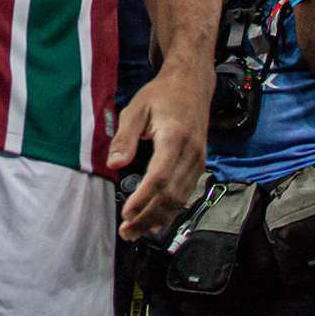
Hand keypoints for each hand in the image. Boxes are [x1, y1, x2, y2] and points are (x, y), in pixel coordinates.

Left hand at [110, 65, 209, 240]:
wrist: (192, 84)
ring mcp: (199, 160)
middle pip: (171, 195)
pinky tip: (154, 218)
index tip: (126, 213)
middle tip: (126, 231)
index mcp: (175, 138)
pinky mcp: (199, 164)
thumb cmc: (161, 95)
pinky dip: (170, 209)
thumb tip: (114, 165)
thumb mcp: (135, 108)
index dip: (143, 198)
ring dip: (158, 218)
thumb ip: (124, 137)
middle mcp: (192, 153)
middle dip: (148, 216)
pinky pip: (186, 193)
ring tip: (135, 231)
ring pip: (181, 198)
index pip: (160, 177)